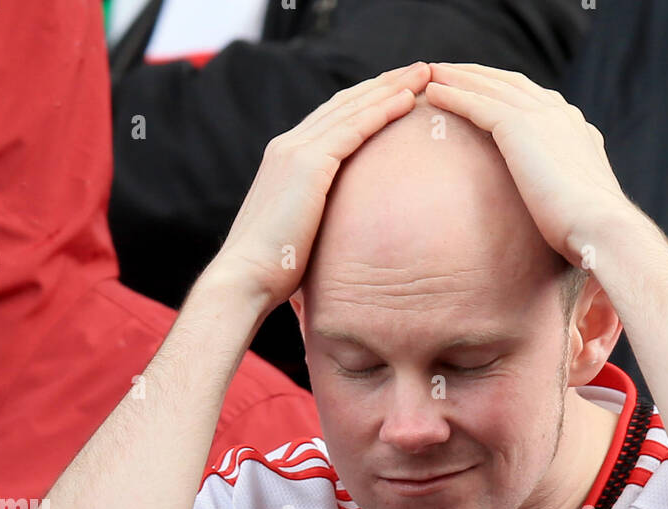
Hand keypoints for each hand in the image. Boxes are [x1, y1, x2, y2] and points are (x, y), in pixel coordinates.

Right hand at [210, 62, 431, 305]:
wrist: (245, 278)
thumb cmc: (272, 271)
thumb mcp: (298, 235)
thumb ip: (317, 221)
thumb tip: (340, 239)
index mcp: (285, 162)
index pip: (331, 120)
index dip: (364, 102)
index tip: (395, 93)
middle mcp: (289, 147)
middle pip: (344, 104)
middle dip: (382, 84)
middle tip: (418, 70)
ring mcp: (296, 151)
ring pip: (352, 108)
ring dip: (390, 88)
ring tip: (423, 74)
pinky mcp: (309, 165)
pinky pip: (354, 129)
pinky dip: (382, 111)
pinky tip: (407, 100)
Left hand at [425, 62, 625, 268]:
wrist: (601, 228)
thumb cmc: (590, 231)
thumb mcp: (578, 202)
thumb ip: (565, 190)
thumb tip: (557, 210)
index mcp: (574, 128)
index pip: (533, 98)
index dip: (503, 89)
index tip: (481, 89)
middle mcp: (559, 114)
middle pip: (509, 83)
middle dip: (478, 74)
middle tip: (447, 70)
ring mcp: (540, 117)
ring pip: (490, 87)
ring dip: (458, 77)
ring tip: (430, 74)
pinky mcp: (519, 128)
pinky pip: (477, 104)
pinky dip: (453, 95)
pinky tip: (432, 94)